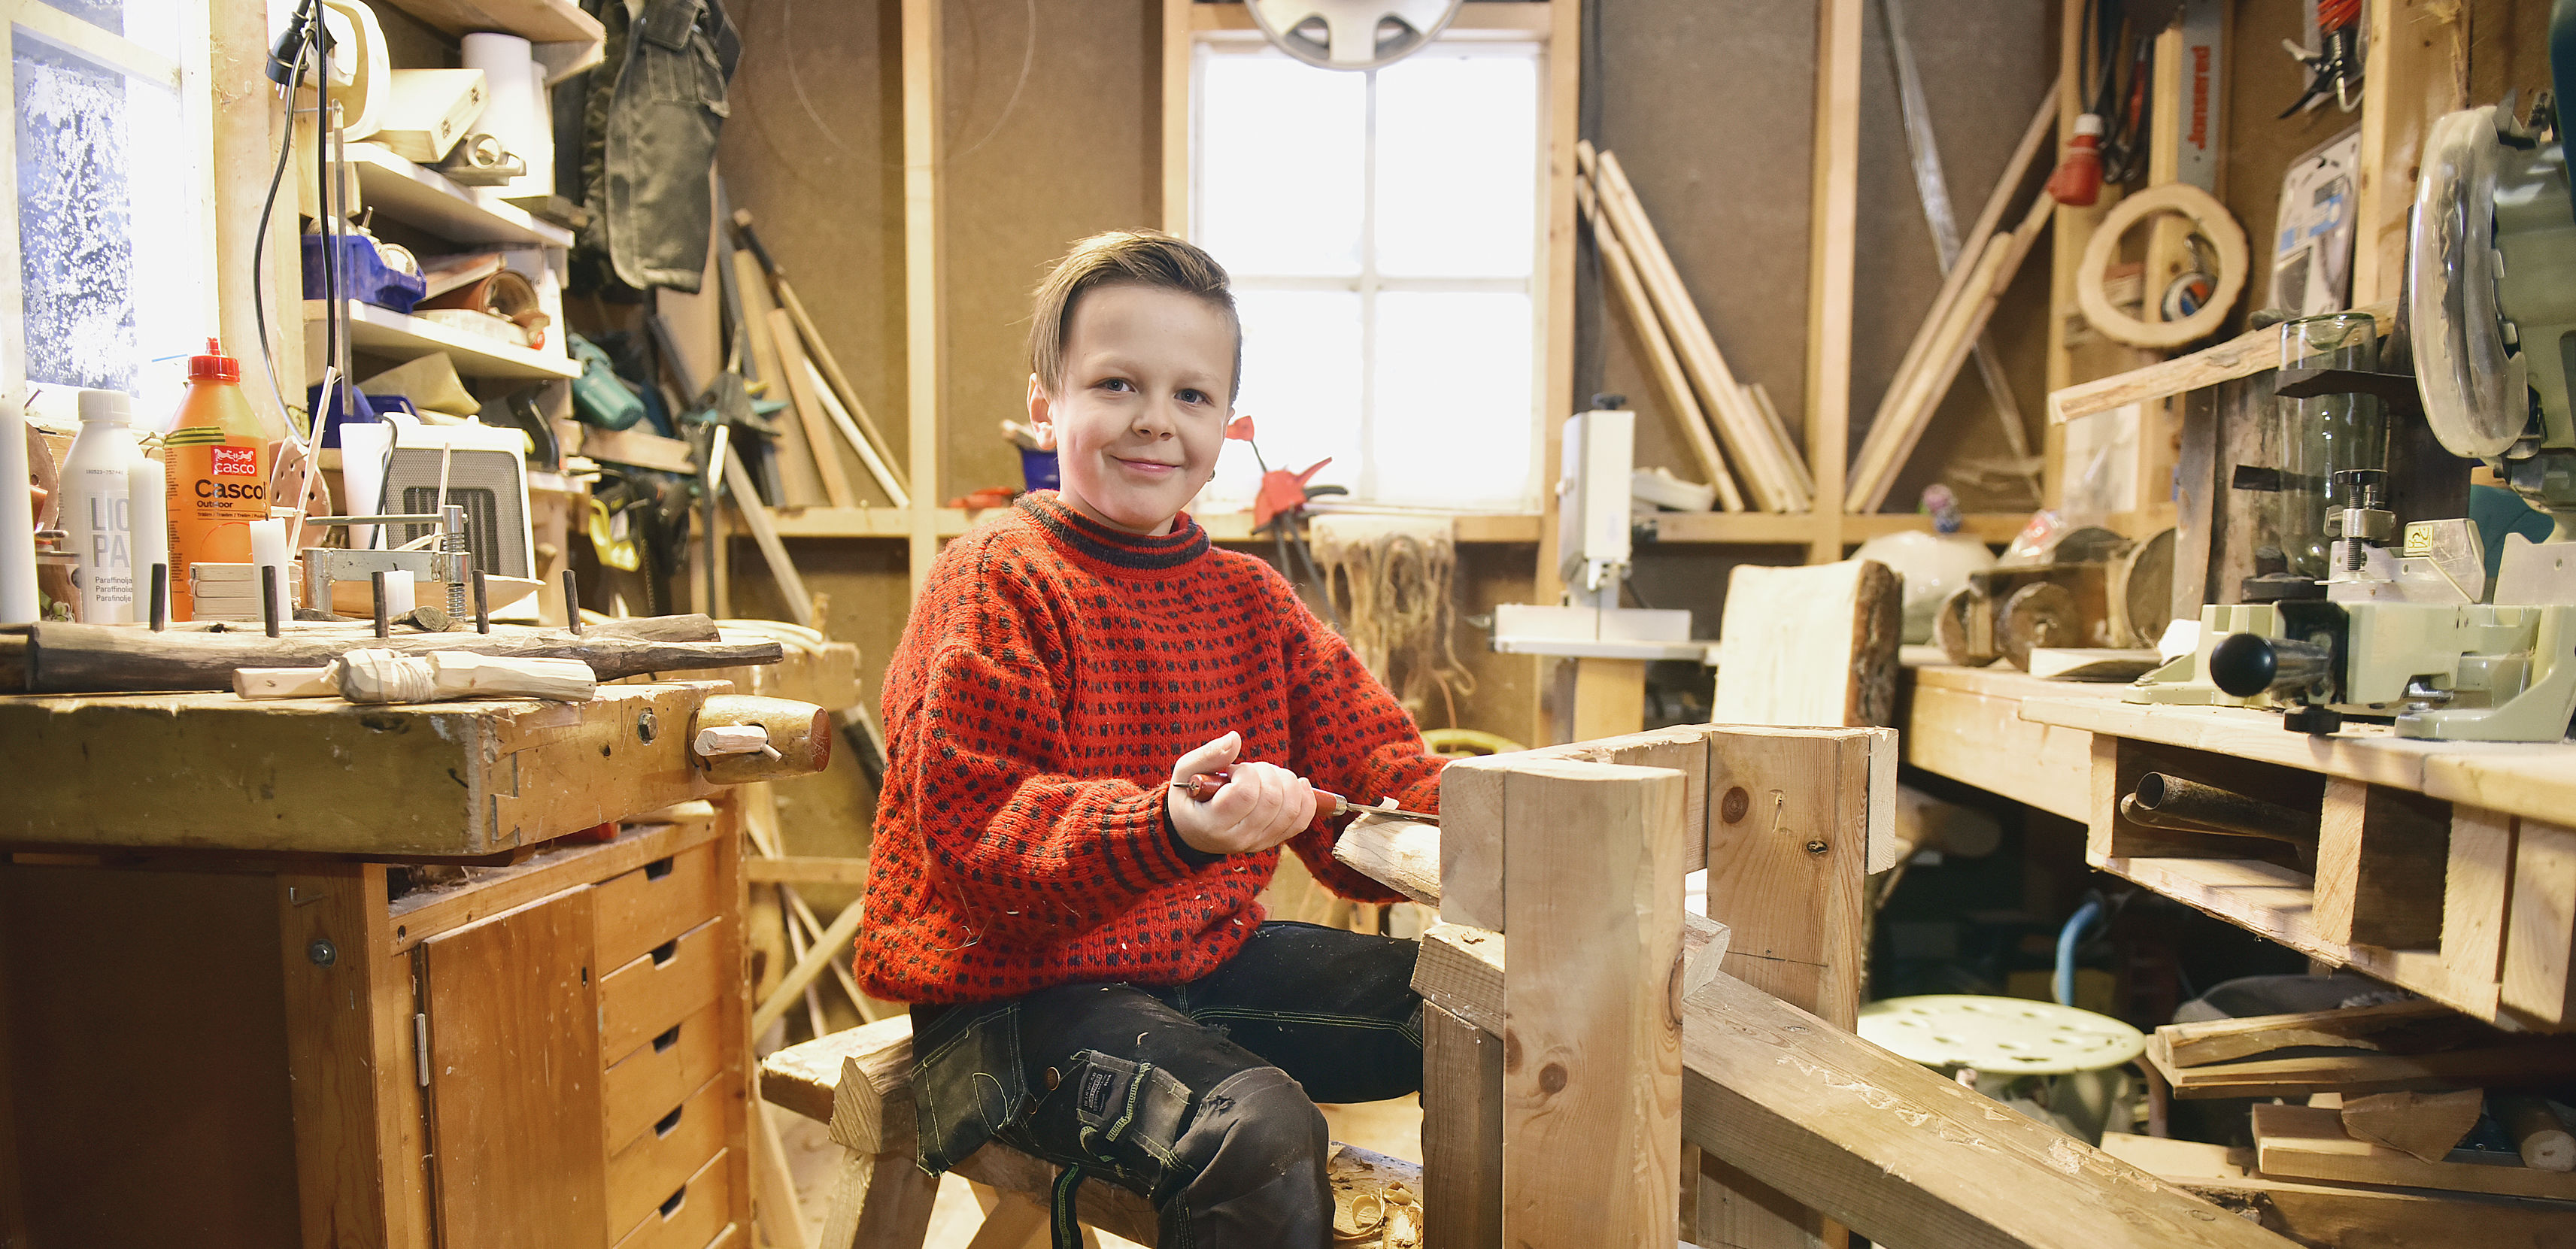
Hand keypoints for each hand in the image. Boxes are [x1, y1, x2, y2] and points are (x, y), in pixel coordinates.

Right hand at [1167, 731, 1314, 856]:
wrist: (1192, 831)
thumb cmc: (1188, 797)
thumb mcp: (1184, 773)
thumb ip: (1208, 755)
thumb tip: (1236, 738)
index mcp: (1213, 824)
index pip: (1246, 795)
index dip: (1246, 773)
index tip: (1232, 770)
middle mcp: (1240, 838)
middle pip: (1273, 800)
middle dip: (1267, 773)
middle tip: (1249, 771)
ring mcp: (1259, 842)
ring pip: (1291, 808)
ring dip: (1285, 781)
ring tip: (1265, 777)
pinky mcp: (1273, 839)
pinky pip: (1301, 820)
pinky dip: (1305, 798)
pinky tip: (1297, 783)